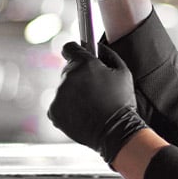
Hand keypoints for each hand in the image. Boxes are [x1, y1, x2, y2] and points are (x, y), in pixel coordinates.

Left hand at [48, 42, 146, 162]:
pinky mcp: (53, 111)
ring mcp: (59, 95)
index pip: (69, 48)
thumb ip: (108, 54)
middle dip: (79, 76)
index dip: (75, 51)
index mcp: (84, 65)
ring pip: (64, 89)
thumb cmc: (122, 102)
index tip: (78, 56)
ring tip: (90, 105)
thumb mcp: (123, 72)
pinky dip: (67, 108)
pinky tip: (82, 114)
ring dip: (73, 93)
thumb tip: (97, 46)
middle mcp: (68, 77)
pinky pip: (58, 105)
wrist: (115, 132)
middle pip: (68, 70)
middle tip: (94, 89)